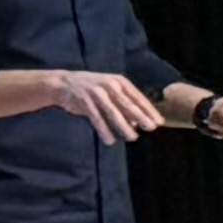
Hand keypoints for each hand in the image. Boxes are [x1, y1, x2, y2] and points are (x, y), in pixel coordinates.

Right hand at [31, 67, 161, 143]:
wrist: (64, 83)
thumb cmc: (92, 90)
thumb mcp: (110, 93)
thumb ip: (123, 106)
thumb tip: (137, 124)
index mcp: (119, 82)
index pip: (138, 97)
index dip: (149, 110)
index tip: (159, 122)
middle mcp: (109, 85)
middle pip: (128, 104)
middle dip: (142, 117)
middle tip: (151, 128)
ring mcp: (96, 92)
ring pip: (114, 112)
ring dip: (124, 126)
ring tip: (133, 138)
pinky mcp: (84, 100)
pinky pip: (96, 117)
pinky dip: (104, 130)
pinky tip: (110, 140)